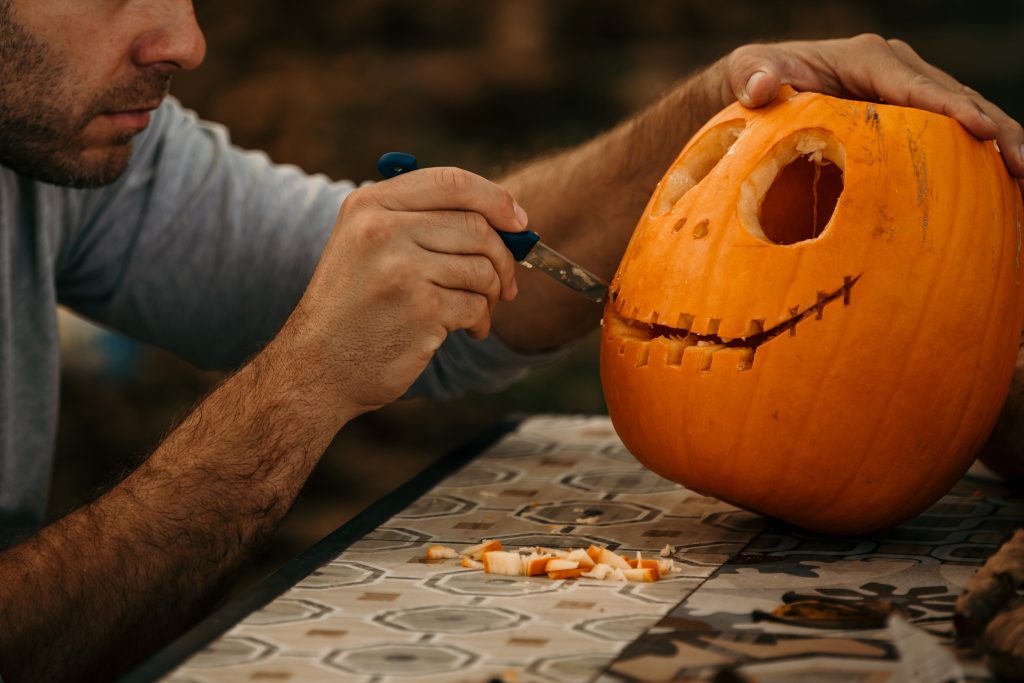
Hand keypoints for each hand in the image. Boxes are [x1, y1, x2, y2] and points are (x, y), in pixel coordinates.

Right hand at [275, 167, 525, 416]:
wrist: (317, 368)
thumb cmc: (352, 309)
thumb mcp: (367, 246)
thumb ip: (420, 221)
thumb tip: (505, 216)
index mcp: (370, 205)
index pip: (453, 182)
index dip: (496, 199)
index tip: (519, 221)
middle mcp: (383, 229)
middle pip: (476, 226)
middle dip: (503, 257)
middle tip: (504, 283)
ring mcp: (402, 269)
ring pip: (482, 268)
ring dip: (490, 295)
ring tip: (475, 312)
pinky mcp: (421, 309)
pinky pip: (476, 305)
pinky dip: (479, 321)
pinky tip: (464, 331)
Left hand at [713, 34, 1023, 182]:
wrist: (756, 92)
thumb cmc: (753, 80)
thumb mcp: (745, 73)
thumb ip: (750, 76)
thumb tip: (760, 87)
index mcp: (867, 59)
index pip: (914, 84)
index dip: (948, 107)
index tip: (979, 129)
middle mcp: (897, 70)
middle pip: (955, 97)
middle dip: (992, 128)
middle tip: (1021, 164)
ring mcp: (908, 94)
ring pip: (963, 116)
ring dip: (998, 145)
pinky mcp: (910, 120)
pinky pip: (949, 139)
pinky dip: (977, 161)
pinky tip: (1002, 191)